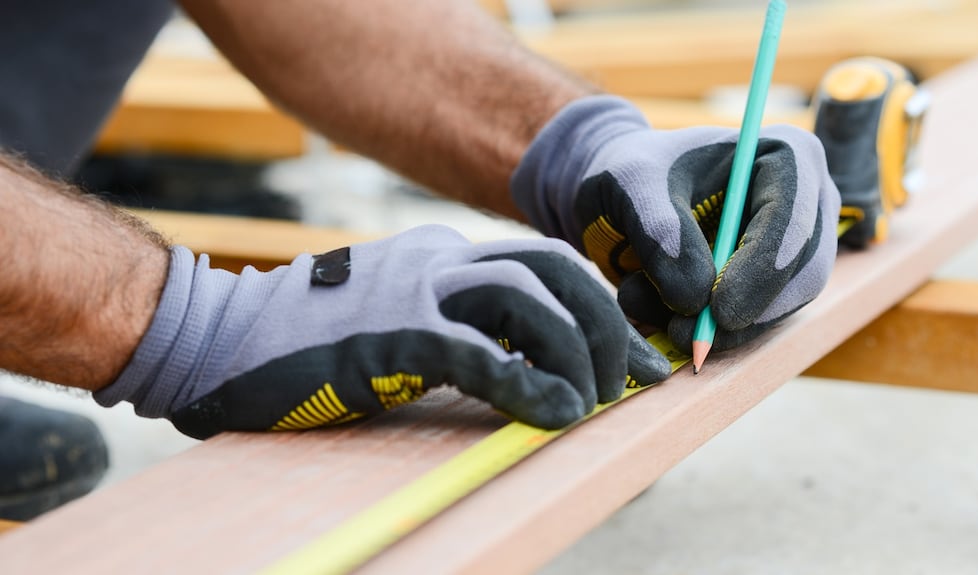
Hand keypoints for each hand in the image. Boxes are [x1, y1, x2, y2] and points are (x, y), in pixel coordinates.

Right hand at [96, 225, 669, 438]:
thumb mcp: (397, 323)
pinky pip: (481, 354)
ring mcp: (413, 292)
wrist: (219, 340)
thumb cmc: (308, 344)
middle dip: (608, 324)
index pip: (545, 263)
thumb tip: (525, 369)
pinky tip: (555, 416)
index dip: (601, 305)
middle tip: (631, 379)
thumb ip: (456, 330)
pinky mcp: (390, 335)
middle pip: (555, 269)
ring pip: (529, 300)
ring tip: (595, 401)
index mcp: (442, 256)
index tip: (633, 355)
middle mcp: (437, 261)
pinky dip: (530, 386)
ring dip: (579, 351)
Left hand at [512, 96, 839, 352]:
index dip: (762, 270)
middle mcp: (804, 204)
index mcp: (784, 156)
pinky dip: (706, 332)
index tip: (719, 311)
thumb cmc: (632, 175)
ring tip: (647, 309)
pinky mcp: (771, 287)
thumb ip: (661, 233)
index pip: (793, 221)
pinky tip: (659, 317)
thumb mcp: (632, 188)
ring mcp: (793, 249)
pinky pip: (752, 326)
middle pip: (800, 275)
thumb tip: (694, 298)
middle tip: (681, 334)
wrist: (622, 196)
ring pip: (777, 310)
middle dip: (743, 313)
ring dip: (716, 328)